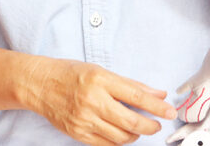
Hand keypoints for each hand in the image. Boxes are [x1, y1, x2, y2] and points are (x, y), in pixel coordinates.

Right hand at [22, 56, 175, 144]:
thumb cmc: (70, 74)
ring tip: (138, 127)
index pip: (136, 96)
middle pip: (131, 121)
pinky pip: (106, 144)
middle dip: (150, 126)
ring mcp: (84, 119)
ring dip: (135, 134)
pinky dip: (119, 141)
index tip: (170, 111)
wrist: (40, 84)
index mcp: (100, 80)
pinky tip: (122, 133)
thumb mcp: (101, 70)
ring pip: (121, 136)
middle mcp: (92, 100)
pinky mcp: (78, 133)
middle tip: (157, 125)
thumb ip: (131, 84)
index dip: (157, 107)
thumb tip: (157, 94)